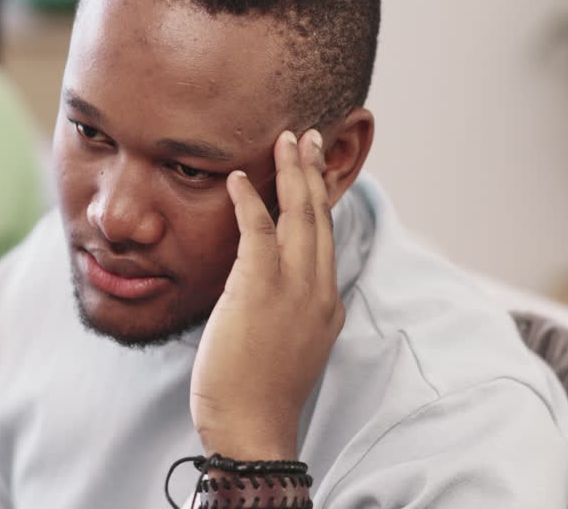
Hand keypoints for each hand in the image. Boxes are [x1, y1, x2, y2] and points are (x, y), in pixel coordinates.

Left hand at [190, 129, 343, 460]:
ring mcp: (293, 288)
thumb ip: (291, 317)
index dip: (323, 200)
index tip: (318, 173)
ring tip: (286, 141)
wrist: (252, 429)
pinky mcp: (260, 288)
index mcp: (327, 306)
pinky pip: (258, 230)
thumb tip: (278, 299)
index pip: (327, 240)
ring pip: (300, 215)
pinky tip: (240, 177)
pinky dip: (251, 199)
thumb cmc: (259, 397)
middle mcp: (319, 291)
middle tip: (308, 138)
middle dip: (314, 173)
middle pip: (320, 218)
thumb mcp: (289, 350)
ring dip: (292, 173)